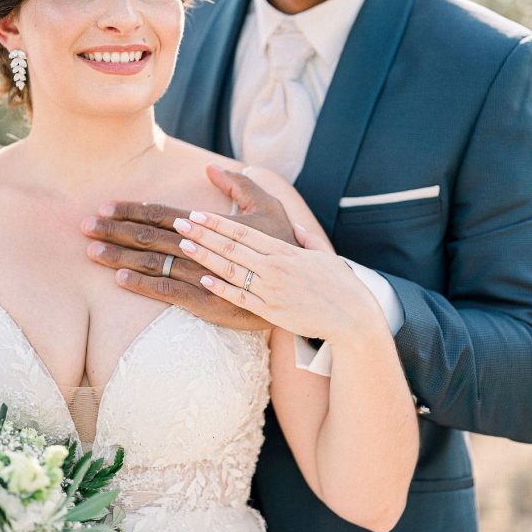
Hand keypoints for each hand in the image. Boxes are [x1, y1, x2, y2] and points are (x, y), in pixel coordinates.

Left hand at [81, 165, 296, 330]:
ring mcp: (204, 276)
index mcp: (212, 224)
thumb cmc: (285, 244)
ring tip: (91, 250)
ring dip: (119, 256)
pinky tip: (119, 279)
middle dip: (115, 229)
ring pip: (153, 263)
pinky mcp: (208, 303)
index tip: (105, 205)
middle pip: (150, 236)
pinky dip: (142, 285)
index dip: (132, 209)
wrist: (304, 289)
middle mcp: (203, 247)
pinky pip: (168, 293)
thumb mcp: (268, 206)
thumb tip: (210, 167)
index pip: (163, 214)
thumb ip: (239, 184)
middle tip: (84, 225)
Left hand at [174, 210, 379, 343]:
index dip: (218, 222)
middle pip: (232, 247)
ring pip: (231, 270)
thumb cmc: (340, 285)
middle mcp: (275, 267)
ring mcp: (272, 290)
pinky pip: (241, 298)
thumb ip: (307, 239)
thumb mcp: (325, 255)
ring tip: (183, 246)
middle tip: (179, 224)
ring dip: (206, 256)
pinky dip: (222, 288)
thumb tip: (296, 225)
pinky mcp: (271, 312)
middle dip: (203, 234)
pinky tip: (204, 278)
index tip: (197, 213)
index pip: (245, 232)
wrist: (351, 317)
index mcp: (286, 250)